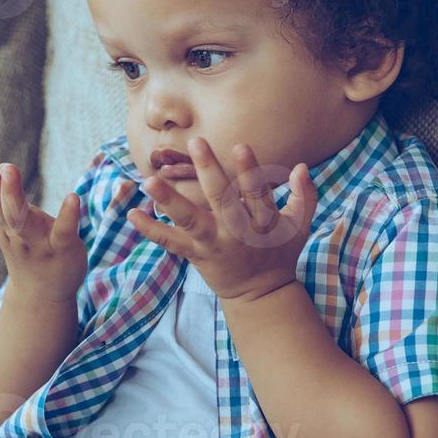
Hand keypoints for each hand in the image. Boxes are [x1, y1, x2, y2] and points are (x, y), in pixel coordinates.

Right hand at [0, 140, 86, 305]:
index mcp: (1, 220)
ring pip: (20, 219)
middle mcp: (14, 230)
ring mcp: (37, 241)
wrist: (42, 297)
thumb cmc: (24, 248)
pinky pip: (63, 232)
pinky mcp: (63, 249)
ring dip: (12, 194)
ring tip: (9, 168)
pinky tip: (72, 197)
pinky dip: (67, 216)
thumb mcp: (2, 219)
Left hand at [128, 136, 316, 303]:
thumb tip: (302, 167)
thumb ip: (304, 196)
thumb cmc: (278, 252)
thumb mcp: (299, 226)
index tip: (239, 145)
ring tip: (149, 182)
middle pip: (222, 199)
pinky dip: (151, 230)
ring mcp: (213, 244)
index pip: (257, 192)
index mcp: (263, 222)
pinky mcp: (196, 255)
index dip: (249, 170)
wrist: (260, 294)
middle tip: (196, 143)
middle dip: (209, 170)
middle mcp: (236, 231)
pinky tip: (133, 214)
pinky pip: (171, 243)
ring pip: (190, 221)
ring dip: (170, 200)